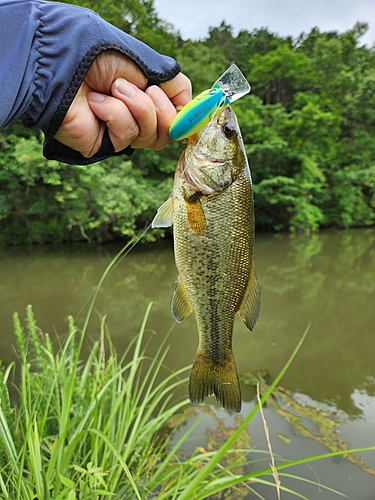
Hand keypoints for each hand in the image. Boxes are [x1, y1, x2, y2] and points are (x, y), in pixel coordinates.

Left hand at [54, 51, 191, 157]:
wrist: (61, 65)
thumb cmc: (96, 55)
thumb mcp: (145, 61)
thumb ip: (171, 82)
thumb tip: (192, 104)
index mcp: (147, 93)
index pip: (179, 113)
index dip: (188, 114)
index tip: (194, 111)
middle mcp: (136, 114)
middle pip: (170, 130)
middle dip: (161, 109)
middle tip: (146, 89)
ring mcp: (121, 130)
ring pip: (153, 136)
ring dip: (137, 107)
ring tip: (114, 88)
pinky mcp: (106, 144)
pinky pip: (127, 136)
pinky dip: (115, 114)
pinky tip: (96, 101)